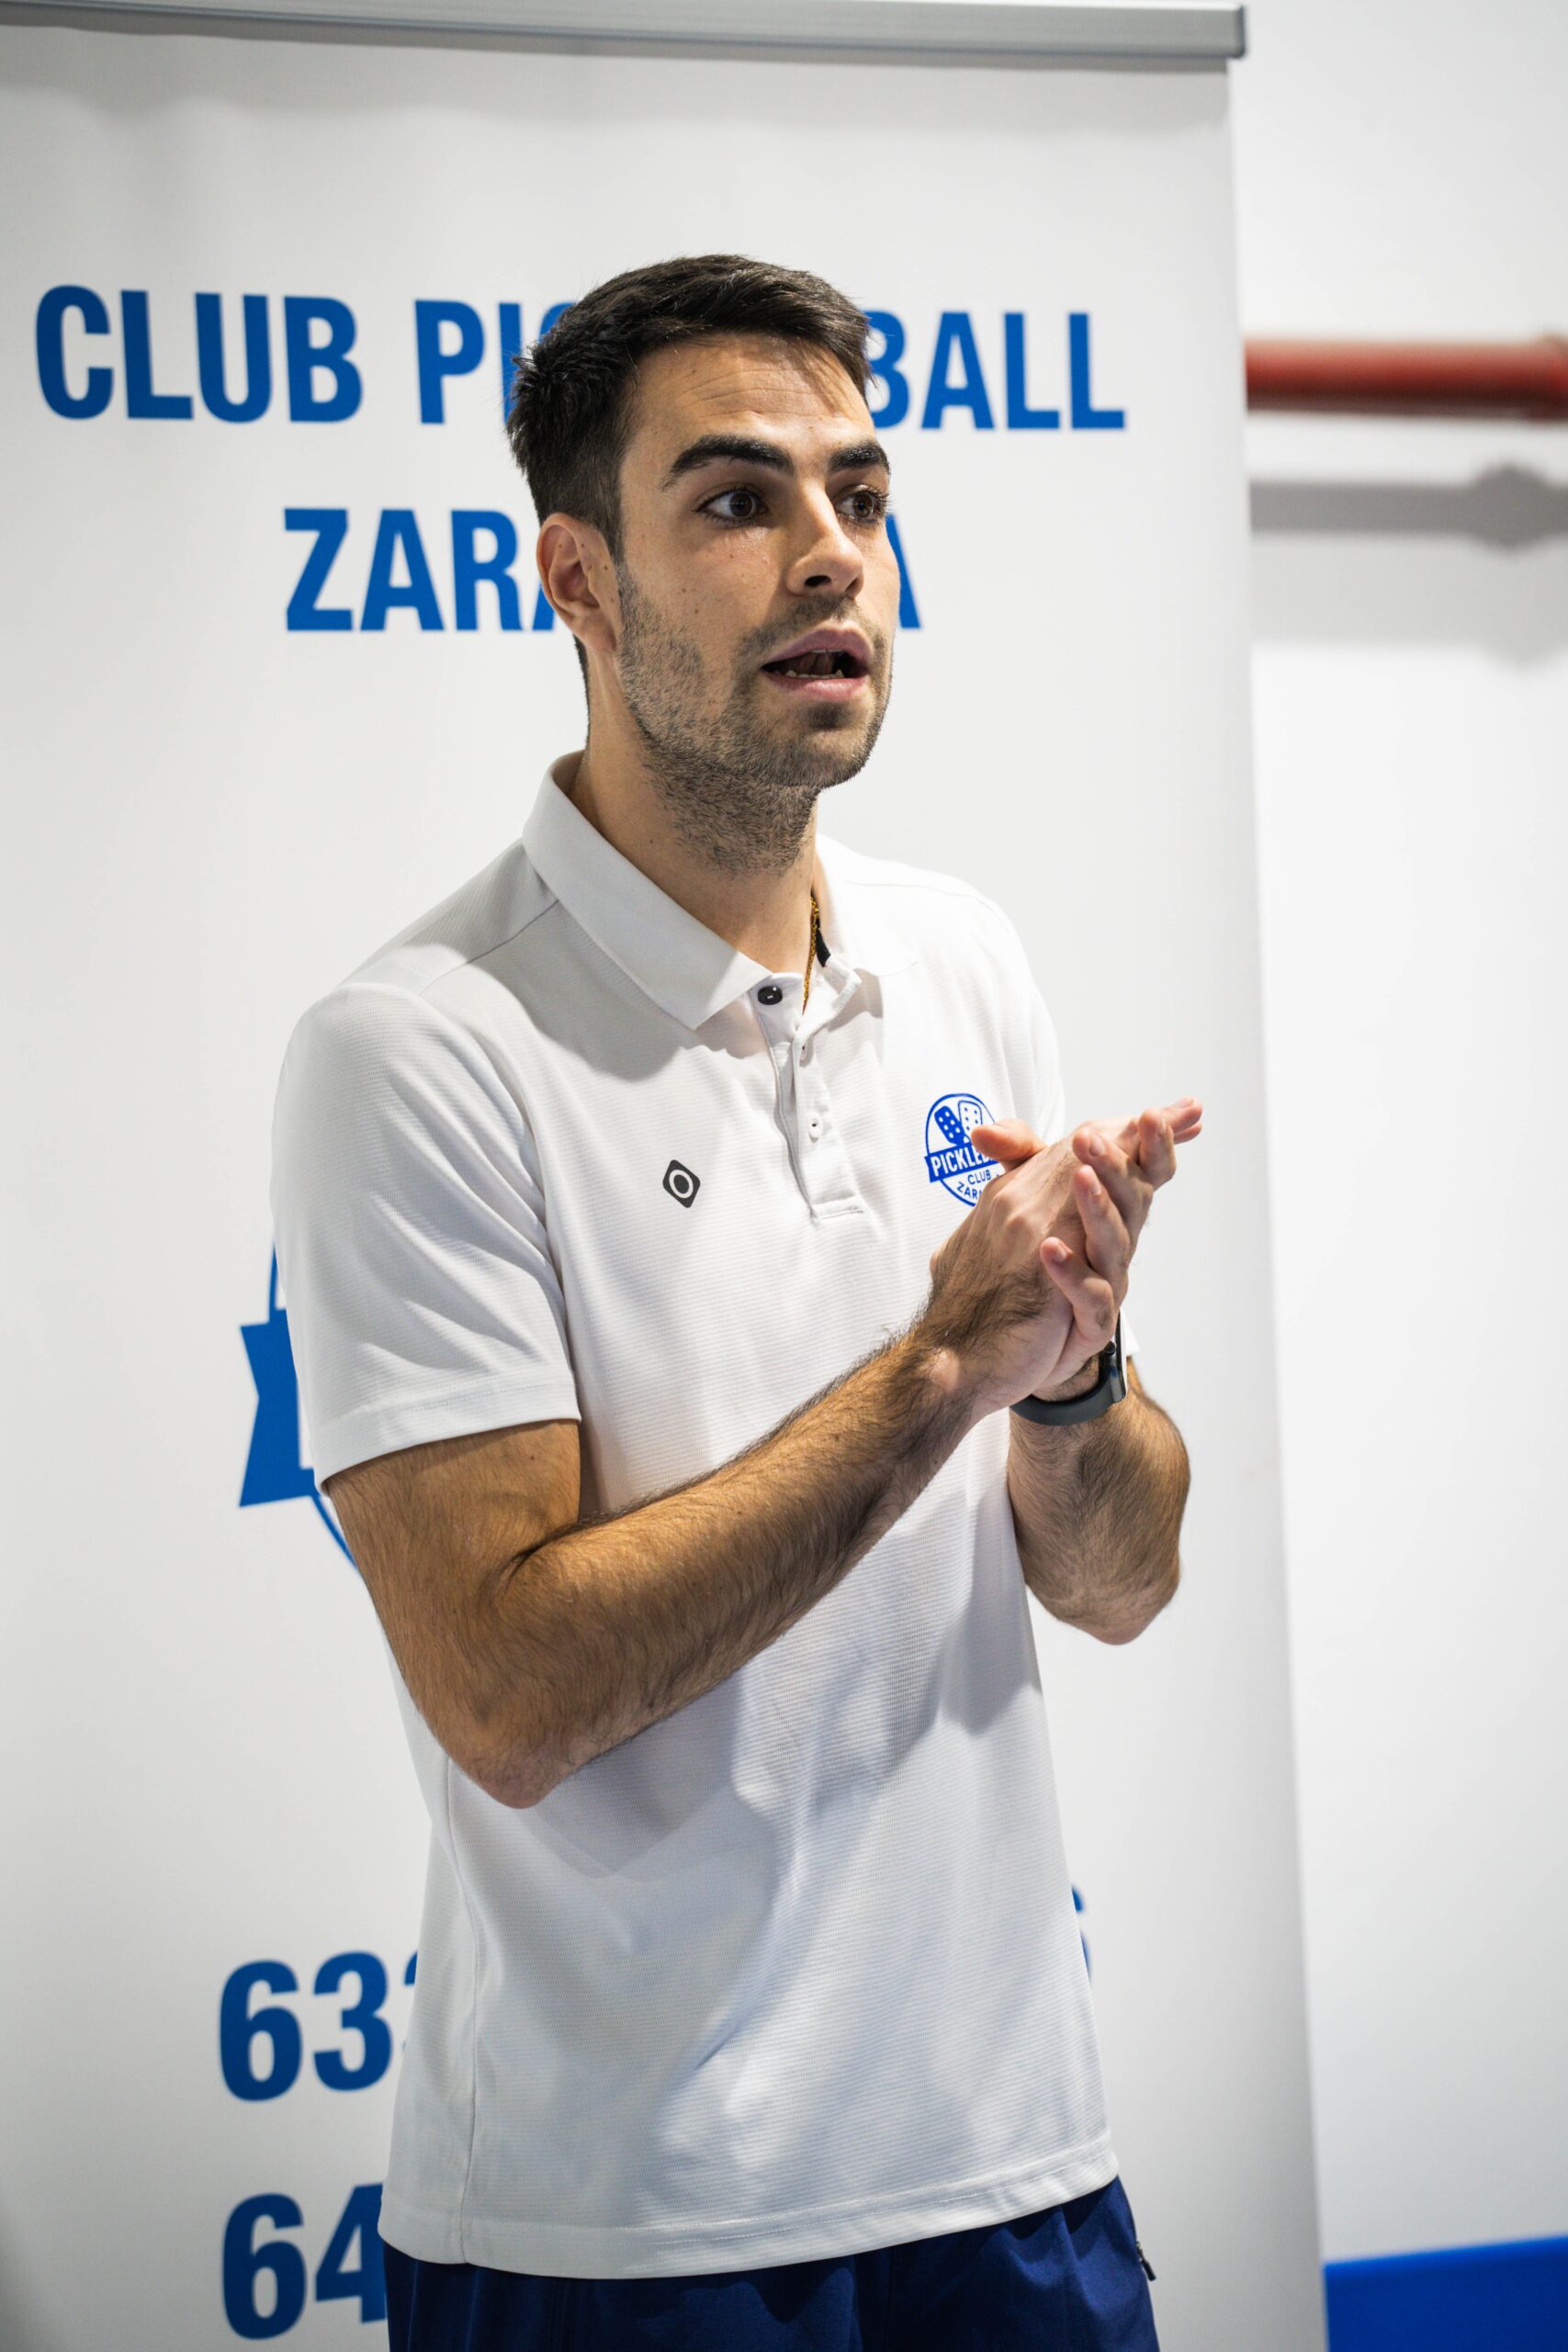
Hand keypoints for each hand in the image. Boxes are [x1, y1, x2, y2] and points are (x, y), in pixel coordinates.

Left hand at [921, 1097, 1201, 1414]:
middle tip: (1089, 1137)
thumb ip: (1011, 1165)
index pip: (1141, 1168)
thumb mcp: (1018, 1204)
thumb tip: (982, 1131)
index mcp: (1108, 1208)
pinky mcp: (1091, 1324)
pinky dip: (1071, 1272)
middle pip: (1131, 1199)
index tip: (1151, 1112)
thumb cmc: (1029, 1266)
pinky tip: (1050, 1250)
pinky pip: (1091, 1297)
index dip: (1154, 1141)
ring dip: (1096, 1208)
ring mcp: (1106, 1283)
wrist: (1006, 1345)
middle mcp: (1114, 1243)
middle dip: (1115, 1163)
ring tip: (1080, 1177)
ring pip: (1114, 1244)